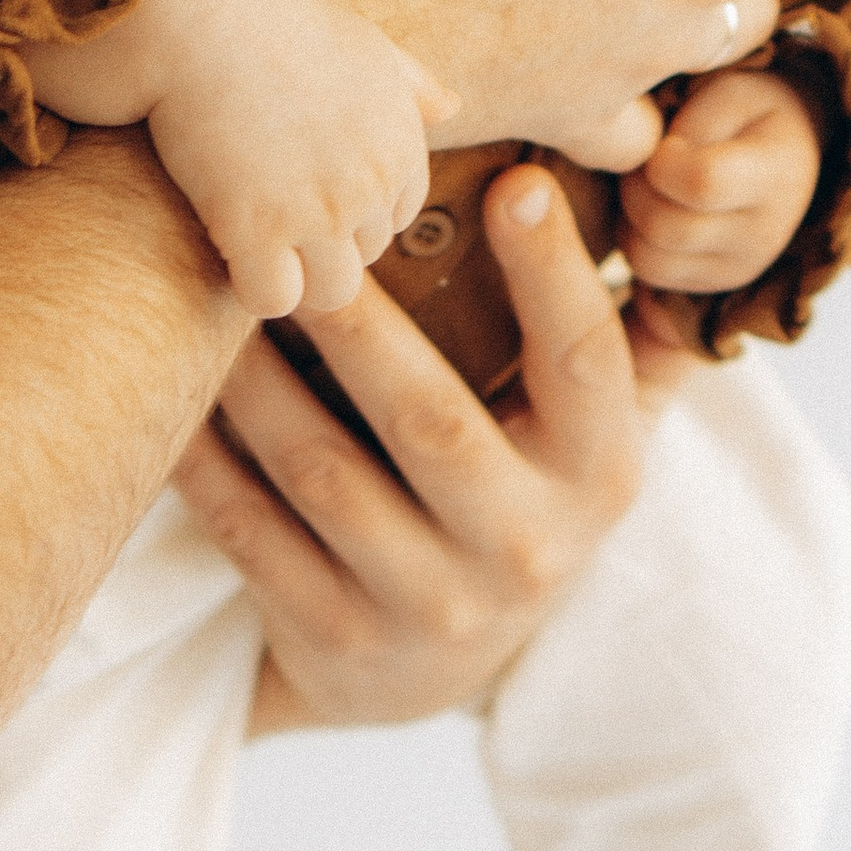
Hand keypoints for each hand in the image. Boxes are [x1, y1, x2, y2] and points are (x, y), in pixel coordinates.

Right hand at [28, 0, 445, 318]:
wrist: (200, 18)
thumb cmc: (274, 20)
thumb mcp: (362, 41)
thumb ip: (412, 82)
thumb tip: (452, 108)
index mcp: (400, 143)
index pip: (398, 217)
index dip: (353, 211)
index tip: (306, 187)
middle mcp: (371, 184)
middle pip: (364, 257)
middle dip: (323, 243)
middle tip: (269, 209)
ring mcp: (318, 213)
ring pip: (330, 293)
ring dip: (295, 278)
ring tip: (253, 243)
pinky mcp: (257, 231)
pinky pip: (274, 300)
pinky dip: (252, 289)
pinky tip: (227, 253)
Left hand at [172, 164, 693, 730]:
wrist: (429, 669)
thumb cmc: (516, 496)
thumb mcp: (598, 440)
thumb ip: (642, 346)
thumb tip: (680, 228)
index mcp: (600, 477)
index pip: (588, 364)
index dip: (557, 275)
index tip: (518, 181)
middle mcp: (528, 548)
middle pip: (432, 420)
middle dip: (360, 326)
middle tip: (303, 238)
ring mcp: (429, 606)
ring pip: (323, 474)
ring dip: (257, 382)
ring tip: (214, 297)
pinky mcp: (334, 640)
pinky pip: (252, 534)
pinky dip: (206, 461)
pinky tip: (170, 394)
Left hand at [617, 67, 824, 297]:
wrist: (786, 152)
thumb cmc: (747, 112)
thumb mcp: (728, 90)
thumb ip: (692, 119)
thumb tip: (654, 164)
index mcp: (775, 174)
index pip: (701, 183)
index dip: (661, 159)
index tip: (664, 140)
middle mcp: (765, 233)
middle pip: (666, 227)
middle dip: (635, 187)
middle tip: (642, 159)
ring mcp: (741, 267)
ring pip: (648, 259)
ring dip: (630, 217)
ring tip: (648, 183)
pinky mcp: (716, 282)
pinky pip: (649, 273)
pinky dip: (637, 240)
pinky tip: (655, 206)